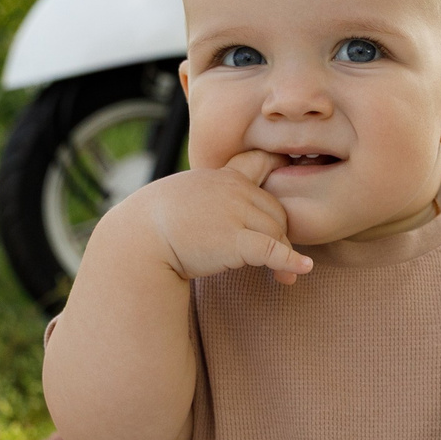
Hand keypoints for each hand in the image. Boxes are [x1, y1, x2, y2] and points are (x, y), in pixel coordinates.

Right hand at [130, 150, 315, 284]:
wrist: (137, 240)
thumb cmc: (156, 225)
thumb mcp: (186, 198)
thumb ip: (211, 199)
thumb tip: (225, 220)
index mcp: (221, 176)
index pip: (259, 162)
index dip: (279, 167)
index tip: (294, 174)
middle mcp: (233, 189)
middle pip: (275, 210)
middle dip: (281, 235)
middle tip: (280, 260)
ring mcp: (235, 212)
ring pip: (277, 232)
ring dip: (283, 255)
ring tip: (282, 278)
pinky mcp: (234, 241)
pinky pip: (272, 250)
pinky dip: (290, 261)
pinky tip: (302, 269)